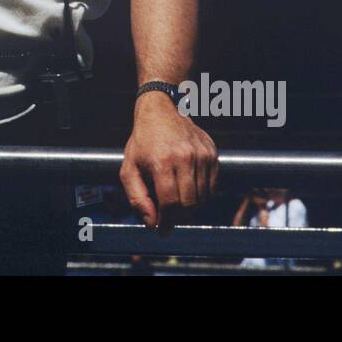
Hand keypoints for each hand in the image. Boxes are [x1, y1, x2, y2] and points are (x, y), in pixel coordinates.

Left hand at [119, 91, 218, 232]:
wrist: (162, 111)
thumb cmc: (143, 142)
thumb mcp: (129, 168)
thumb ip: (137, 198)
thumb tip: (151, 224)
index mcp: (162, 161)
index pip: (170, 203)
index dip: (166, 221)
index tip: (162, 230)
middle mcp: (185, 157)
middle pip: (189, 203)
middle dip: (178, 217)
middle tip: (169, 218)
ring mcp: (202, 155)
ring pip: (203, 197)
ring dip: (190, 208)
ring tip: (177, 203)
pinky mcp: (212, 153)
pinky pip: (212, 186)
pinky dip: (202, 196)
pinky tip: (188, 190)